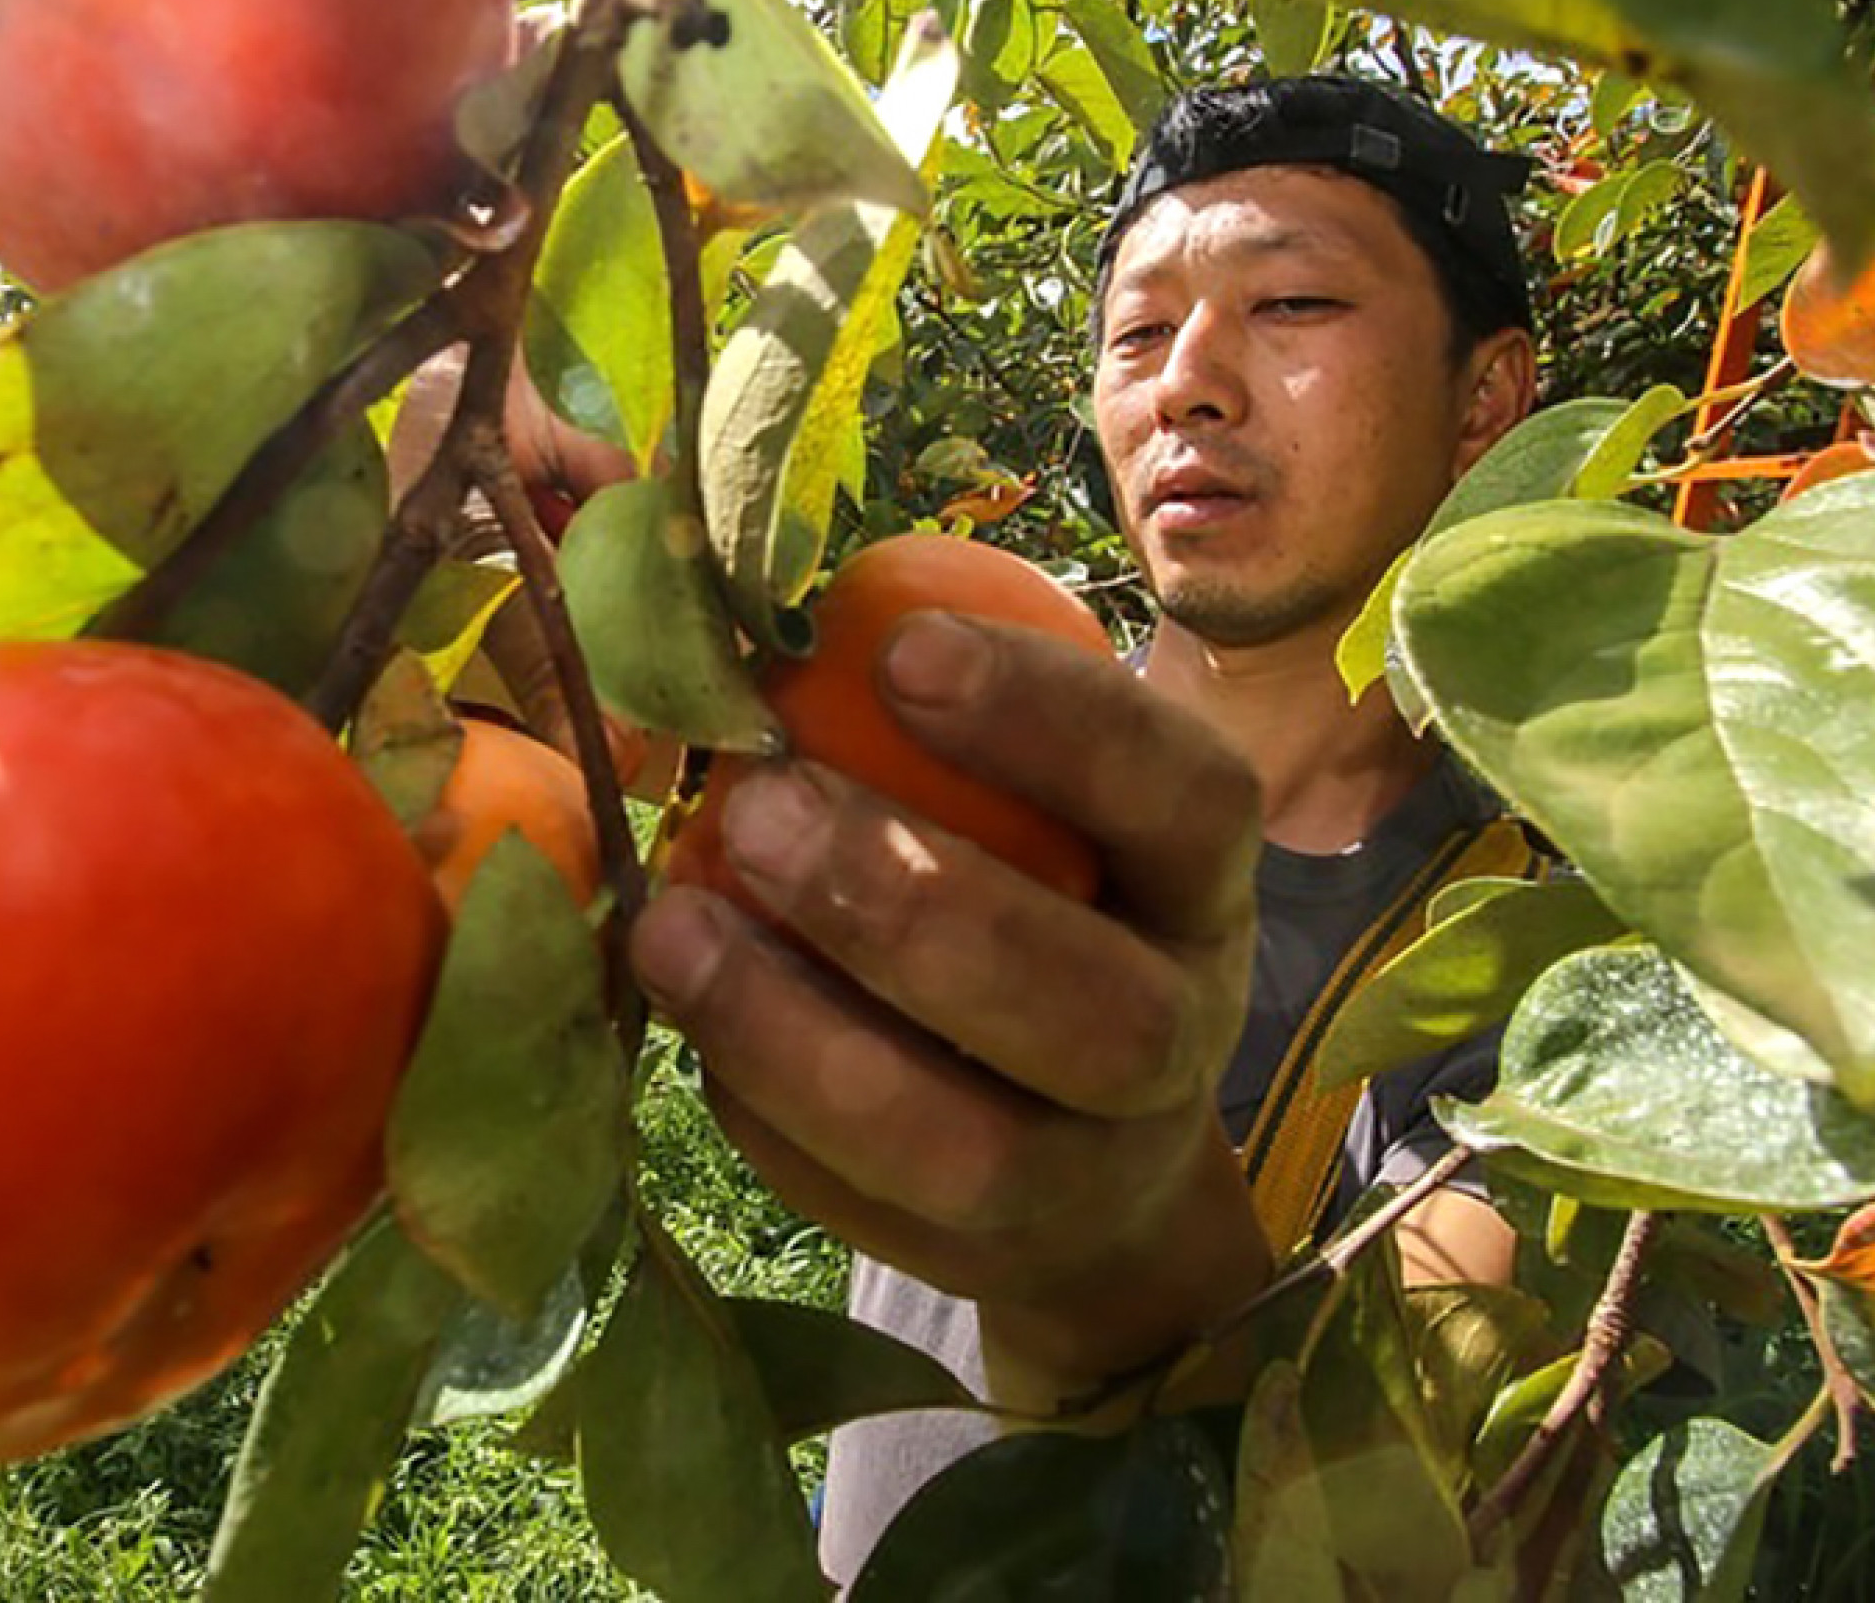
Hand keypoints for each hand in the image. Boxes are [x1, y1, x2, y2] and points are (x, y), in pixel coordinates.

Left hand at [630, 611, 1269, 1406]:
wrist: (1091, 1150)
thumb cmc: (1029, 899)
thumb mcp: (1026, 803)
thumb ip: (919, 721)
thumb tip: (715, 613)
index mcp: (1203, 882)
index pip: (1181, 793)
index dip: (1050, 723)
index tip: (896, 650)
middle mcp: (1182, 1037)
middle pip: (1090, 1007)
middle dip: (907, 904)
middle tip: (753, 805)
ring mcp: (1091, 1173)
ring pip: (969, 1150)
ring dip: (800, 1035)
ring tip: (671, 925)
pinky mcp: (987, 1260)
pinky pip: (868, 1211)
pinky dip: (764, 1119)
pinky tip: (687, 1027)